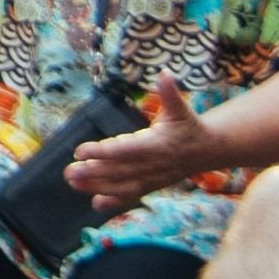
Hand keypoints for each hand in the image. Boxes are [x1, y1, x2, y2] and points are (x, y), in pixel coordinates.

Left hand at [61, 107, 230, 213]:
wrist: (209, 150)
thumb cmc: (189, 126)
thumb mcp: (181, 108)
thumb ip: (170, 93)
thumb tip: (165, 74)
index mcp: (159, 144)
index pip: (127, 150)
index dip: (103, 151)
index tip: (80, 151)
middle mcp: (155, 165)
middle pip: (120, 170)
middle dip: (94, 172)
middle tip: (69, 171)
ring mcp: (154, 178)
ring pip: (123, 186)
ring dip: (97, 186)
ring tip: (73, 183)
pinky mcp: (153, 186)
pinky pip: (133, 196)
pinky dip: (115, 202)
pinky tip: (96, 204)